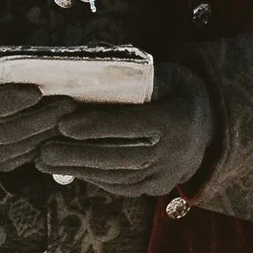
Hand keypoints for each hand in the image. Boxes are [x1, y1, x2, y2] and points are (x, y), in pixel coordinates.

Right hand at [0, 39, 65, 173]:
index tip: (36, 90)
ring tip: (69, 116)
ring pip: (12, 150)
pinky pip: (16, 159)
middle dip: (38, 119)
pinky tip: (58, 131)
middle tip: (67, 103)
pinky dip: (39, 146)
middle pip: (1, 133)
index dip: (7, 101)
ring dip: (44, 134)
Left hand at [32, 66, 215, 199]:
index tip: (63, 124)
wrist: (210, 125)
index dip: (97, 126)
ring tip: (44, 162)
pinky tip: (67, 169)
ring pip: (117, 176)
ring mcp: (167, 175)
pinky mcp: (158, 188)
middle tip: (42, 151)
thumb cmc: (175, 91)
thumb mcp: (163, 74)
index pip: (131, 124)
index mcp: (177, 118)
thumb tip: (84, 64)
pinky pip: (121, 186)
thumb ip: (132, 74)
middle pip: (119, 156)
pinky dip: (92, 177)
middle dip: (77, 154)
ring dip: (77, 170)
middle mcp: (175, 152)